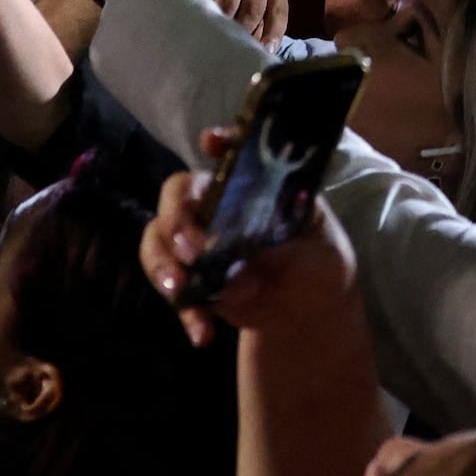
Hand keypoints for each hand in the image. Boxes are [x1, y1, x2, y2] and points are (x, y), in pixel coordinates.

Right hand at [142, 120, 359, 346]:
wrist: (307, 309)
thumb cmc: (318, 261)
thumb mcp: (317, 249)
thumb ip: (279, 250)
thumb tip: (239, 269)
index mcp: (253, 183)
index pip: (232, 152)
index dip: (220, 142)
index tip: (211, 142)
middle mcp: (217, 203)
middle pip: (177, 194)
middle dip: (176, 220)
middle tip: (192, 250)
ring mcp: (197, 240)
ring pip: (158, 239)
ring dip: (163, 265)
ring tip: (179, 291)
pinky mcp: (190, 276)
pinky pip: (170, 286)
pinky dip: (184, 310)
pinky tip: (203, 333)